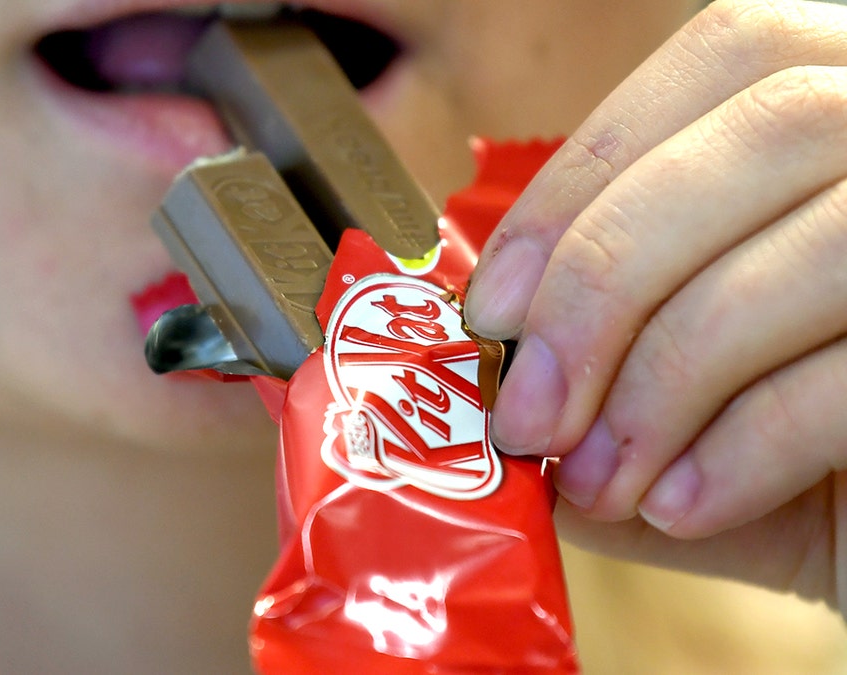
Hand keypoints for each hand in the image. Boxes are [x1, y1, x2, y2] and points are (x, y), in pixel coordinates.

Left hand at [463, 0, 846, 611]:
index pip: (726, 55)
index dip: (588, 172)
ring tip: (598, 483)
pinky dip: (742, 449)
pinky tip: (677, 508)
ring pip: (817, 247)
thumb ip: (599, 359)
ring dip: (662, 381)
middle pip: (768, 132)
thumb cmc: (808, 463)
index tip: (493, 302)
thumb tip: (481, 367)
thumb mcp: (692, 396)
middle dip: (604, 282)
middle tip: (527, 414)